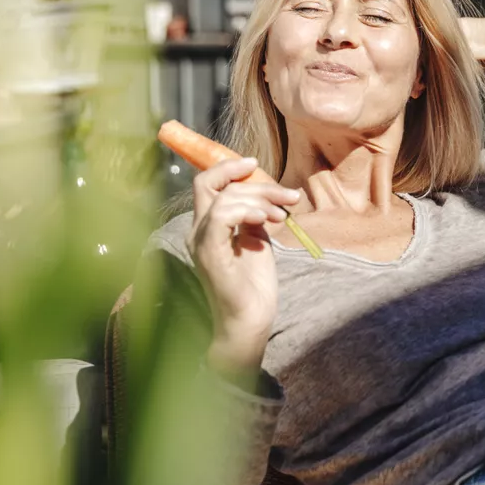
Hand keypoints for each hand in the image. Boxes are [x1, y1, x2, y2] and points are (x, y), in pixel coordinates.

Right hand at [189, 157, 300, 377]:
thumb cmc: (254, 285)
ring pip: (223, 197)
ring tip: (283, 215)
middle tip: (287, 196)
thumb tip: (265, 194)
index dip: (228, 168)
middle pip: (211, 183)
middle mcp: (197, 231)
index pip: (206, 183)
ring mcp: (200, 242)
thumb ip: (254, 215)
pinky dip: (245, 211)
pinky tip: (266, 220)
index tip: (255, 164)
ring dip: (259, 199)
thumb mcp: (257, 240)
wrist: (250, 320)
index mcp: (207, 226)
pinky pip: (220, 217)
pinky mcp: (209, 253)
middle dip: (254, 182)